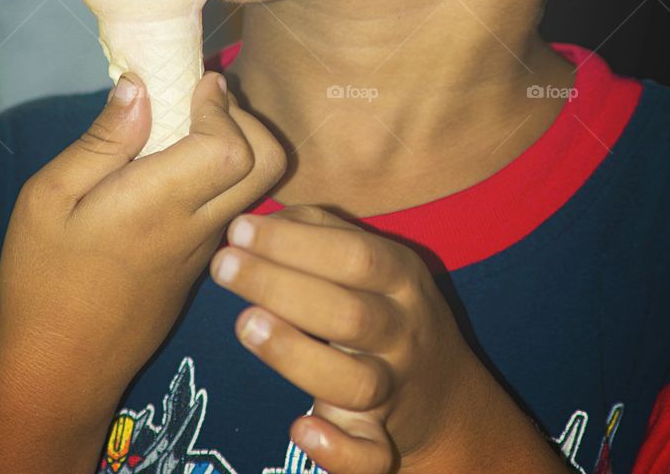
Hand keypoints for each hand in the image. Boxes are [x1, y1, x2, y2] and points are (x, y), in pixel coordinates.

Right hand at [0, 71, 286, 431]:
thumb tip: (139, 84)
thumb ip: (102, 141)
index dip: (222, 107)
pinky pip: (238, 208)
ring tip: (192, 127)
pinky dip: (228, 175)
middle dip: (248, 119)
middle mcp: (198, 225)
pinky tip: (183, 166)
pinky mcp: (202, 263)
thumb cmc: (44, 277)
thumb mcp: (48, 198)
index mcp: (160, 205)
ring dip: (242, 145)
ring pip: (259, 187)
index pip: (232, 146)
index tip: (195, 84)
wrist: (62, 368)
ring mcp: (207, 248)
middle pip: (267, 163)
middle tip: (204, 101)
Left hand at [209, 205, 565, 473]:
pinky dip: (337, 450)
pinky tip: (299, 428)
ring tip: (244, 325)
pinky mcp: (385, 444)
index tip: (239, 228)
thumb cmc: (386, 306)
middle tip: (223, 265)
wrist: (446, 396)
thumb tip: (260, 219)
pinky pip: (369, 457)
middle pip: (350, 313)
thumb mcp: (373, 260)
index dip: (295, 242)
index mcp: (401, 278)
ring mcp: (395, 391)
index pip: (354, 254)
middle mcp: (403, 333)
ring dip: (298, 355)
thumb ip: (322, 230)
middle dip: (282, 287)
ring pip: (356, 382)